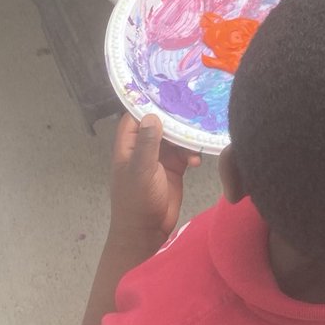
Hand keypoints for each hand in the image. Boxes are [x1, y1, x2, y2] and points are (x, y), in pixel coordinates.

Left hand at [108, 114, 200, 246]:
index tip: (167, 93)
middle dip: (175, 119)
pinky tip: (196, 162)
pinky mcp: (174, 168)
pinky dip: (192, 153)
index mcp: (128, 147)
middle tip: (193, 110)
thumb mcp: (142, 170)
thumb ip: (147, 143)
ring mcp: (159, 158)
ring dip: (186, 139)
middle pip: (159, 124)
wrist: (148, 232)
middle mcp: (143, 149)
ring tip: (195, 143)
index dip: (148, 104)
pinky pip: (185, 152)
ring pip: (175, 137)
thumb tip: (153, 115)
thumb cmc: (138, 201)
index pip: (135, 118)